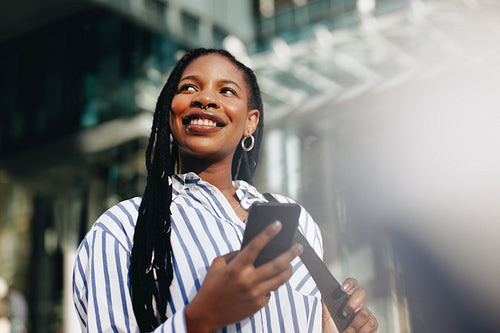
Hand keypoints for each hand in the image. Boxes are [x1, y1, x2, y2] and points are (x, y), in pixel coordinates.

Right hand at [185, 221, 302, 332]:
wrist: (206, 314)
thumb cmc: (210, 287)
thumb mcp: (217, 266)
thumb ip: (233, 255)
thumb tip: (249, 248)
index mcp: (236, 268)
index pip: (255, 246)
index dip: (267, 233)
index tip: (278, 224)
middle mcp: (248, 280)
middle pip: (276, 264)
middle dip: (291, 254)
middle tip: (299, 247)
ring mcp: (255, 294)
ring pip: (279, 279)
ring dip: (288, 270)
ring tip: (291, 264)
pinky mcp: (258, 305)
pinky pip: (270, 292)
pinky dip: (272, 285)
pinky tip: (271, 281)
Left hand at [322, 278, 377, 332]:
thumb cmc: (330, 330)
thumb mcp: (325, 315)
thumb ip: (325, 302)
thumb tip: (323, 289)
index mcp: (346, 299)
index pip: (352, 284)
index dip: (349, 283)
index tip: (342, 289)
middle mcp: (357, 305)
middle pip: (361, 292)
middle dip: (352, 303)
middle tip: (344, 314)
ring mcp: (365, 314)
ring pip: (366, 311)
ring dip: (355, 324)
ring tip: (348, 330)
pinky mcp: (371, 325)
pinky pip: (372, 322)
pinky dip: (363, 330)